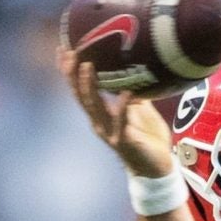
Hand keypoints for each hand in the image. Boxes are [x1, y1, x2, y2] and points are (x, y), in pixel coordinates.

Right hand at [63, 48, 177, 179]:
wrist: (158, 170)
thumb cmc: (149, 140)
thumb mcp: (140, 110)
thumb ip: (133, 93)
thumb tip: (134, 70)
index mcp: (101, 114)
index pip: (80, 89)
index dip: (70, 72)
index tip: (62, 51)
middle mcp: (100, 123)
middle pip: (81, 96)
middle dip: (72, 75)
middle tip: (69, 53)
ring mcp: (109, 133)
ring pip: (94, 107)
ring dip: (89, 86)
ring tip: (87, 66)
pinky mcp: (123, 142)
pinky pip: (121, 122)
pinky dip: (122, 107)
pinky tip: (126, 93)